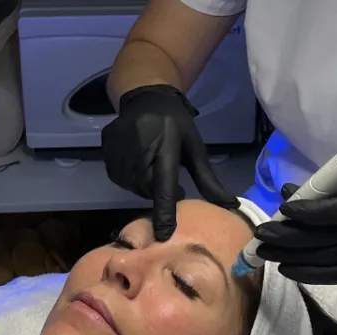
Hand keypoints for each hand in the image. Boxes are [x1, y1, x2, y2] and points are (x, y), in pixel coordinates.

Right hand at [102, 84, 238, 240]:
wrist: (146, 96)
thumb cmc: (175, 125)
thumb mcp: (195, 148)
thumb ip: (208, 180)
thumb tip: (230, 205)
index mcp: (166, 147)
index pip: (163, 187)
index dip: (164, 212)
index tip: (164, 235)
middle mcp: (139, 147)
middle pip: (146, 189)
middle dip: (156, 191)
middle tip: (166, 178)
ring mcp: (119, 146)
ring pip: (130, 185)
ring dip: (142, 186)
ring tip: (151, 169)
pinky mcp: (107, 146)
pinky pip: (117, 176)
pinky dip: (128, 178)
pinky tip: (137, 165)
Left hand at [254, 181, 336, 283]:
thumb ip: (322, 190)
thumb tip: (287, 190)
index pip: (330, 212)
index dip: (306, 212)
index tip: (284, 209)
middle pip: (315, 239)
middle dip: (283, 237)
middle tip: (260, 234)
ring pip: (315, 258)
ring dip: (285, 255)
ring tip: (262, 250)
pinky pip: (324, 276)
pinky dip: (301, 273)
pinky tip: (283, 267)